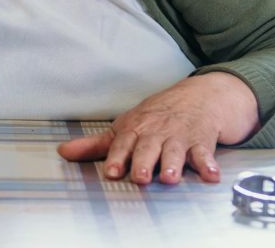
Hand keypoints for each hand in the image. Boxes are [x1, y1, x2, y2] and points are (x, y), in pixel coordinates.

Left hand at [57, 72, 259, 184]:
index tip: (112, 172)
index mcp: (135, 129)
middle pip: (149, 148)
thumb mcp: (125, 126)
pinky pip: (205, 153)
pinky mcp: (201, 140)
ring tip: (171, 178)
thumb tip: (63, 153)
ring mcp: (179, 136)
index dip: (117, 157)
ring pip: (175, 151)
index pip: (123, 143)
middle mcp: (156, 133)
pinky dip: (209, 163)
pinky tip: (211, 175)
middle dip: (144, 162)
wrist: (198, 95)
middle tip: (141, 178)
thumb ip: (95, 145)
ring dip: (174, 164)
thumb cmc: (156, 116)